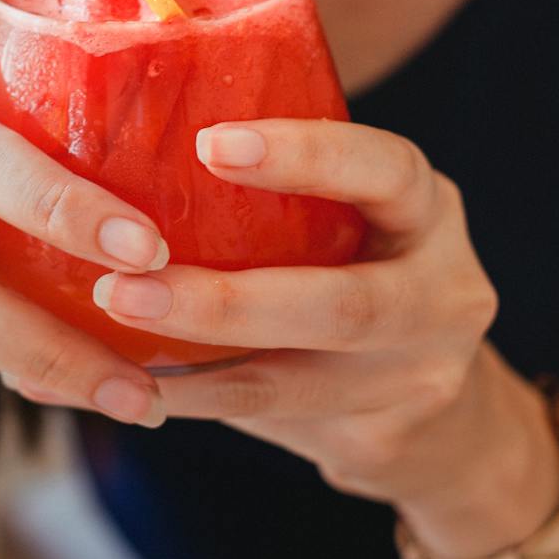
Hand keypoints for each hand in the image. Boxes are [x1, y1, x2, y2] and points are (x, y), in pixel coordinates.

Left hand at [84, 116, 508, 505]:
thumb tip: (126, 120)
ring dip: (197, 365)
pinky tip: (135, 389)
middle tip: (122, 287)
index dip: (305, 156)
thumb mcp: (351, 216)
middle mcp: (443, 293)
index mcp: (428, 210)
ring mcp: (420, 376)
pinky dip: (199, 401)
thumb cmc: (355, 273)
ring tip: (115, 346)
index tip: (210, 145)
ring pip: (303, 381)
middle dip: (227, 301)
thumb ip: (278, 188)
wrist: (436, 411)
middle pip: (347, 304)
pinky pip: (276, 419)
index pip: (386, 170)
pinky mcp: (383, 438)